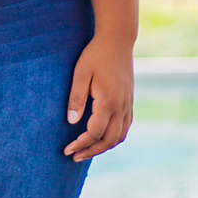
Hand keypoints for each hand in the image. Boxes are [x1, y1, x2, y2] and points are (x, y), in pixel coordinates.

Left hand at [64, 34, 133, 162]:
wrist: (118, 40)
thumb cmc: (95, 55)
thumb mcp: (80, 73)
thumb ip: (76, 98)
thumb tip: (71, 122)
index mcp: (108, 102)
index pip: (94, 133)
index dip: (80, 144)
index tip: (67, 149)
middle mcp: (121, 107)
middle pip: (109, 140)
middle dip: (91, 151)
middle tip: (74, 156)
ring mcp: (127, 104)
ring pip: (120, 136)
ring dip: (104, 147)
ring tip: (87, 150)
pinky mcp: (129, 101)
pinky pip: (125, 127)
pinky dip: (114, 137)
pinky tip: (102, 137)